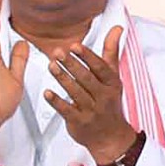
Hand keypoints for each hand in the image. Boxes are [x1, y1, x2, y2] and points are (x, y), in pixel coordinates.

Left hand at [43, 27, 137, 165]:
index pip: (100, 68)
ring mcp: (91, 110)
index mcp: (112, 84)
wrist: (111, 137)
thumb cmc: (109, 103)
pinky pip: (66, 110)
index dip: (87, 56)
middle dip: (72, 64)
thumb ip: (111, 52)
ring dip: (62, 78)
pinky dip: (56, 101)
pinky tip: (47, 93)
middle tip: (58, 53)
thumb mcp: (113, 77)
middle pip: (86, 78)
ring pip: (75, 92)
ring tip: (51, 66)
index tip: (75, 46)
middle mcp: (103, 96)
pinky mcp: (79, 122)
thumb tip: (117, 29)